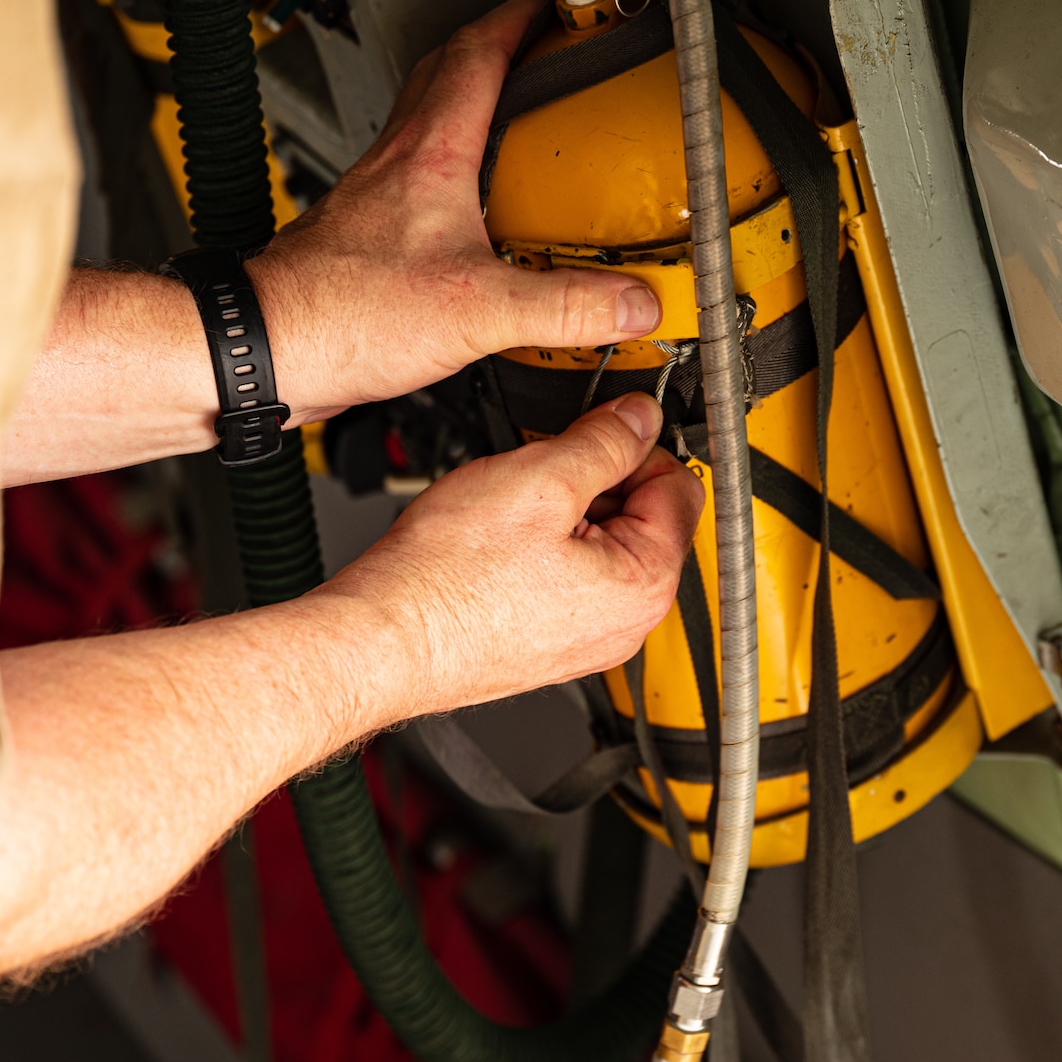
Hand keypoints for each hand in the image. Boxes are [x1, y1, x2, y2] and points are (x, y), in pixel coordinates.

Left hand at [251, 0, 661, 421]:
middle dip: (496, 49)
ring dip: (473, 110)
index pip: (477, 54)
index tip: (551, 6)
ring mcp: (378, 197)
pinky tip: (479, 217)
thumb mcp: (480, 311)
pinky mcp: (368, 236)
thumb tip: (632, 301)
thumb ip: (566, 306)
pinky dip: (456, 176)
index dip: (519, 21)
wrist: (271, 349)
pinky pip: (419, 182)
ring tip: (519, 128)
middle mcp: (399, 163)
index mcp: (430, 155)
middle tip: (537, 51)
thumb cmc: (341, 314)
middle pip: (448, 74)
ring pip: (430, 125)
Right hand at [326, 393, 702, 713]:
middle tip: (541, 472)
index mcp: (644, 584)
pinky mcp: (551, 643)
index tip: (598, 431)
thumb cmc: (444, 583)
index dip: (637, 445)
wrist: (382, 640)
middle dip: (598, 482)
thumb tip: (639, 417)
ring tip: (512, 512)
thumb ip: (604, 441)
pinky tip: (501, 545)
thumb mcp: (537, 480)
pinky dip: (544, 549)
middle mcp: (627, 623)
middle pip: (643, 518)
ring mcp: (589, 639)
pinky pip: (570, 578)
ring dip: (566, 514)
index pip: (679, 486)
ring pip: (602, 546)